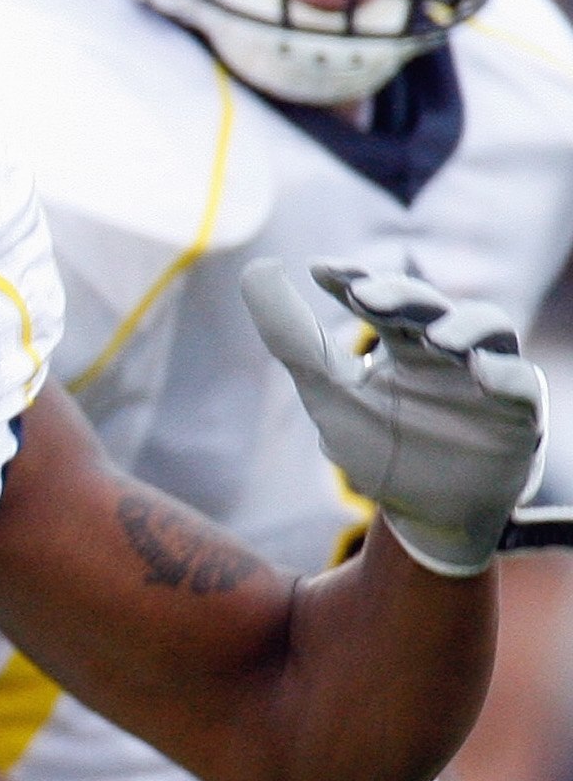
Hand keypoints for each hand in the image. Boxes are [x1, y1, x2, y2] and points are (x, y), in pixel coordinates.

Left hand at [245, 261, 544, 576]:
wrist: (425, 515)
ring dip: (462, 326)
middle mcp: (448, 350)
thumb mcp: (329, 392)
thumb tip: (258, 266)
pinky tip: (481, 372)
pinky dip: (504, 374)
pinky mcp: (520, 414)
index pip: (381, 297)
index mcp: (402, 342)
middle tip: (365, 296)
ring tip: (436, 337)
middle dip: (402, 296)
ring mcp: (486, 377)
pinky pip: (522, 385)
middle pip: (431, 305)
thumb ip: (292, 338)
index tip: (319, 269)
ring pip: (488, 329)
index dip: (354, 279)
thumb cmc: (382, 445)